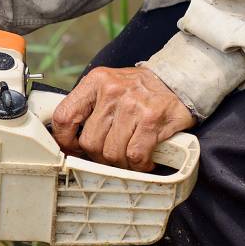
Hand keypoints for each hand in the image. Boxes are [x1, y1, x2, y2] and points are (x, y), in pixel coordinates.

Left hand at [51, 67, 194, 171]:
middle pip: (89, 141)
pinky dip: (138, 165)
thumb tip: (70, 138)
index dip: (64, 140)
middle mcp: (112, 92)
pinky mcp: (151, 120)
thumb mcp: (109, 86)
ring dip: (119, 163)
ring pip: (111, 152)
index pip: (64, 116)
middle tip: (108, 156)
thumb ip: (89, 107)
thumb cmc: (141, 89)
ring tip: (127, 159)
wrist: (180, 80)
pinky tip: (143, 161)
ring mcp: (132, 106)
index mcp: (95, 82)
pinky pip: (135, 155)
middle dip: (98, 156)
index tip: (72, 149)